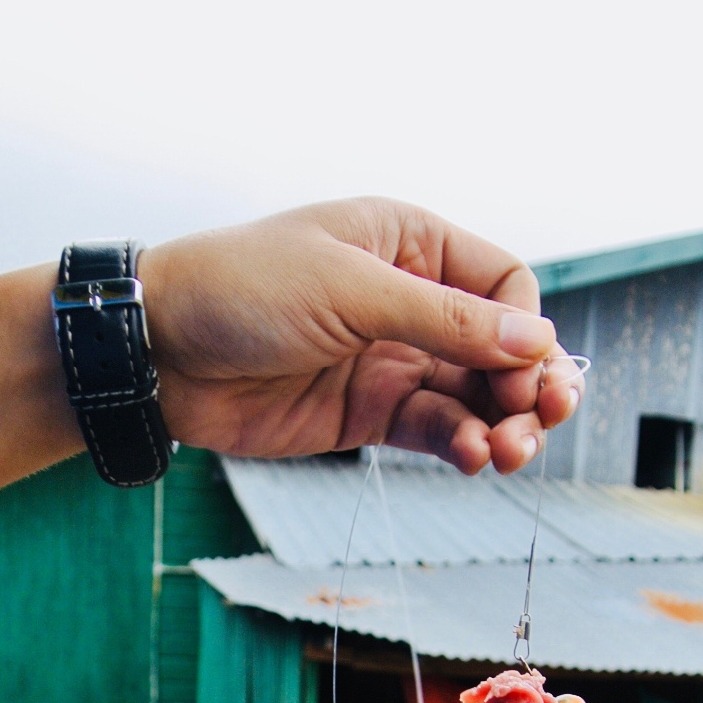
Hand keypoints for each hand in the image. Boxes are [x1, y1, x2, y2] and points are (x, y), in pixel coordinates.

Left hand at [139, 199, 583, 476]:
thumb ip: (444, 321)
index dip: (526, 329)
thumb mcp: (350, 292)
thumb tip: (537, 342)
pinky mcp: (368, 413)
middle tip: (543, 420)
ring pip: (475, 397)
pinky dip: (462, 445)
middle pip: (501, 348)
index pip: (504, 285)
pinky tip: (473, 458)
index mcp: (410, 244)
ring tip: (508, 453)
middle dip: (530, 386)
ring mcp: (391, 359)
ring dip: (503, 426)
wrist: (160, 351)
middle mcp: (409, 300)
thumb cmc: (242, 290)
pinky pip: (436, 431)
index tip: (525, 369)